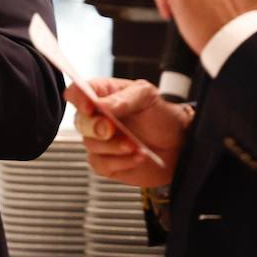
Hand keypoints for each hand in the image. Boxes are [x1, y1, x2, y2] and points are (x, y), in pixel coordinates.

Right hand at [65, 78, 191, 187]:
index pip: (77, 92)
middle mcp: (98, 117)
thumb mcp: (148, 96)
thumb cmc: (162, 115)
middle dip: (97, 127)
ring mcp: (101, 141)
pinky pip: (102, 164)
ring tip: (136, 145)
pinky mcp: (107, 162)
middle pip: (80, 122)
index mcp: (104, 94)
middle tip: (113, 129)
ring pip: (91, 145)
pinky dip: (122, 161)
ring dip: (115, 147)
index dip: (77, 98)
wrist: (179, 144)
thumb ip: (123, 98)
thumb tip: (100, 105)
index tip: (90, 106)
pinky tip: (138, 156)